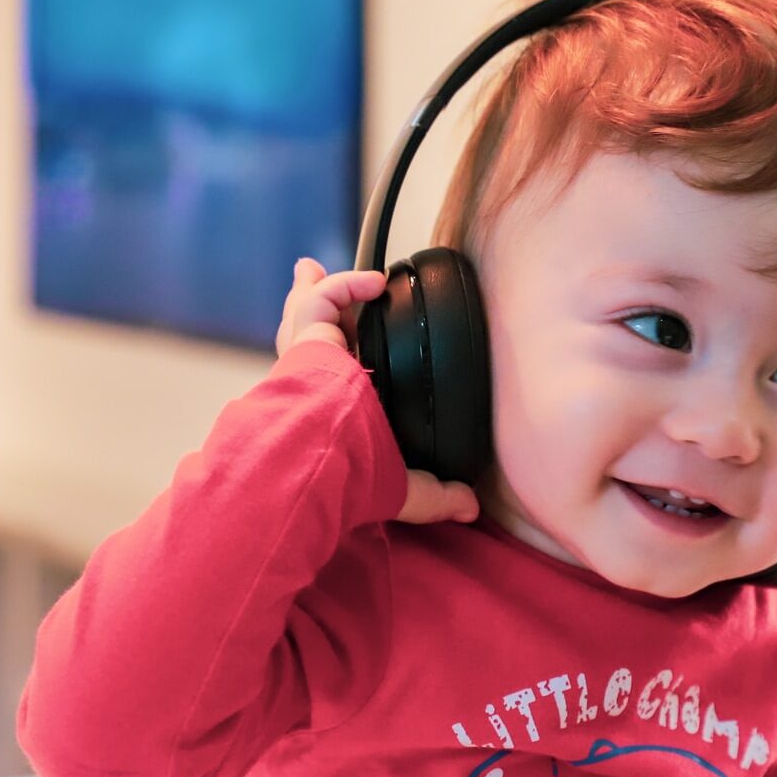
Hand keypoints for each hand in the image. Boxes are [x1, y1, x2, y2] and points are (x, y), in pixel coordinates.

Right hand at [277, 260, 480, 525]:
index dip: (336, 365)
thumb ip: (437, 494)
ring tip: (312, 269)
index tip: (343, 354)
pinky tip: (374, 281)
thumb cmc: (352, 478)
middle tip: (306, 287)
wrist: (322, 463)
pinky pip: (323, 300)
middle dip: (308, 313)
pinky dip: (346, 285)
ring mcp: (306, 361)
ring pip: (306, 316)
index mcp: (332, 415)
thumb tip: (471, 508)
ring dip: (317, 289)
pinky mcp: (307, 341)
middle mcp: (313, 386)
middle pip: (307, 340)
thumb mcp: (404, 486)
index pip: (330, 383)